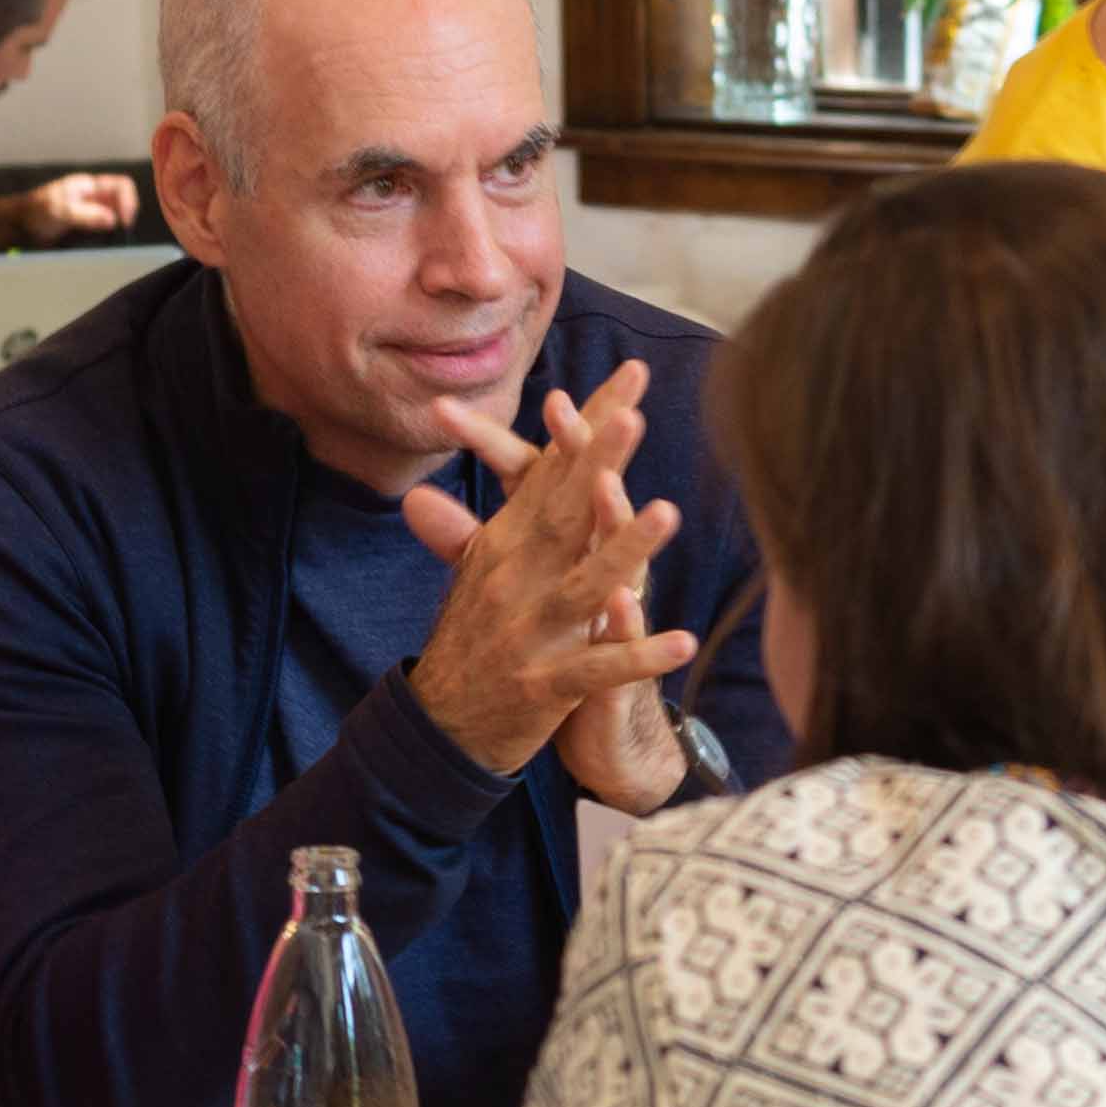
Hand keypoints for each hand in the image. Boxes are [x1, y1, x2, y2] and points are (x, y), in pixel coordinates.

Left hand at [27, 170, 140, 239]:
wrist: (21, 224)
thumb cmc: (36, 210)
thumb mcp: (62, 210)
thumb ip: (87, 214)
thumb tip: (112, 220)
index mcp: (89, 185)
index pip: (121, 186)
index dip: (128, 201)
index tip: (124, 220)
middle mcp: (93, 196)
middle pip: (122, 201)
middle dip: (126, 214)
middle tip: (123, 230)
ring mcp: (92, 211)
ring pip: (116, 215)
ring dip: (119, 226)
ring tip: (114, 238)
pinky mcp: (88, 225)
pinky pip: (106, 229)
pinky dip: (109, 235)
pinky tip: (104, 242)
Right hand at [396, 363, 694, 781]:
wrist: (441, 730)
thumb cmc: (472, 642)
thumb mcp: (472, 577)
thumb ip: (469, 528)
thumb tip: (423, 489)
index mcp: (507, 545)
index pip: (553, 473)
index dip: (589, 426)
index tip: (630, 376)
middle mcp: (515, 579)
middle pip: (564, 512)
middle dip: (599, 463)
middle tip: (633, 415)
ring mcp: (530, 632)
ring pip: (583, 583)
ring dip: (625, 549)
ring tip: (667, 512)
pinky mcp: (545, 686)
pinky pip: (599, 668)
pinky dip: (639, 655)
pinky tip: (683, 641)